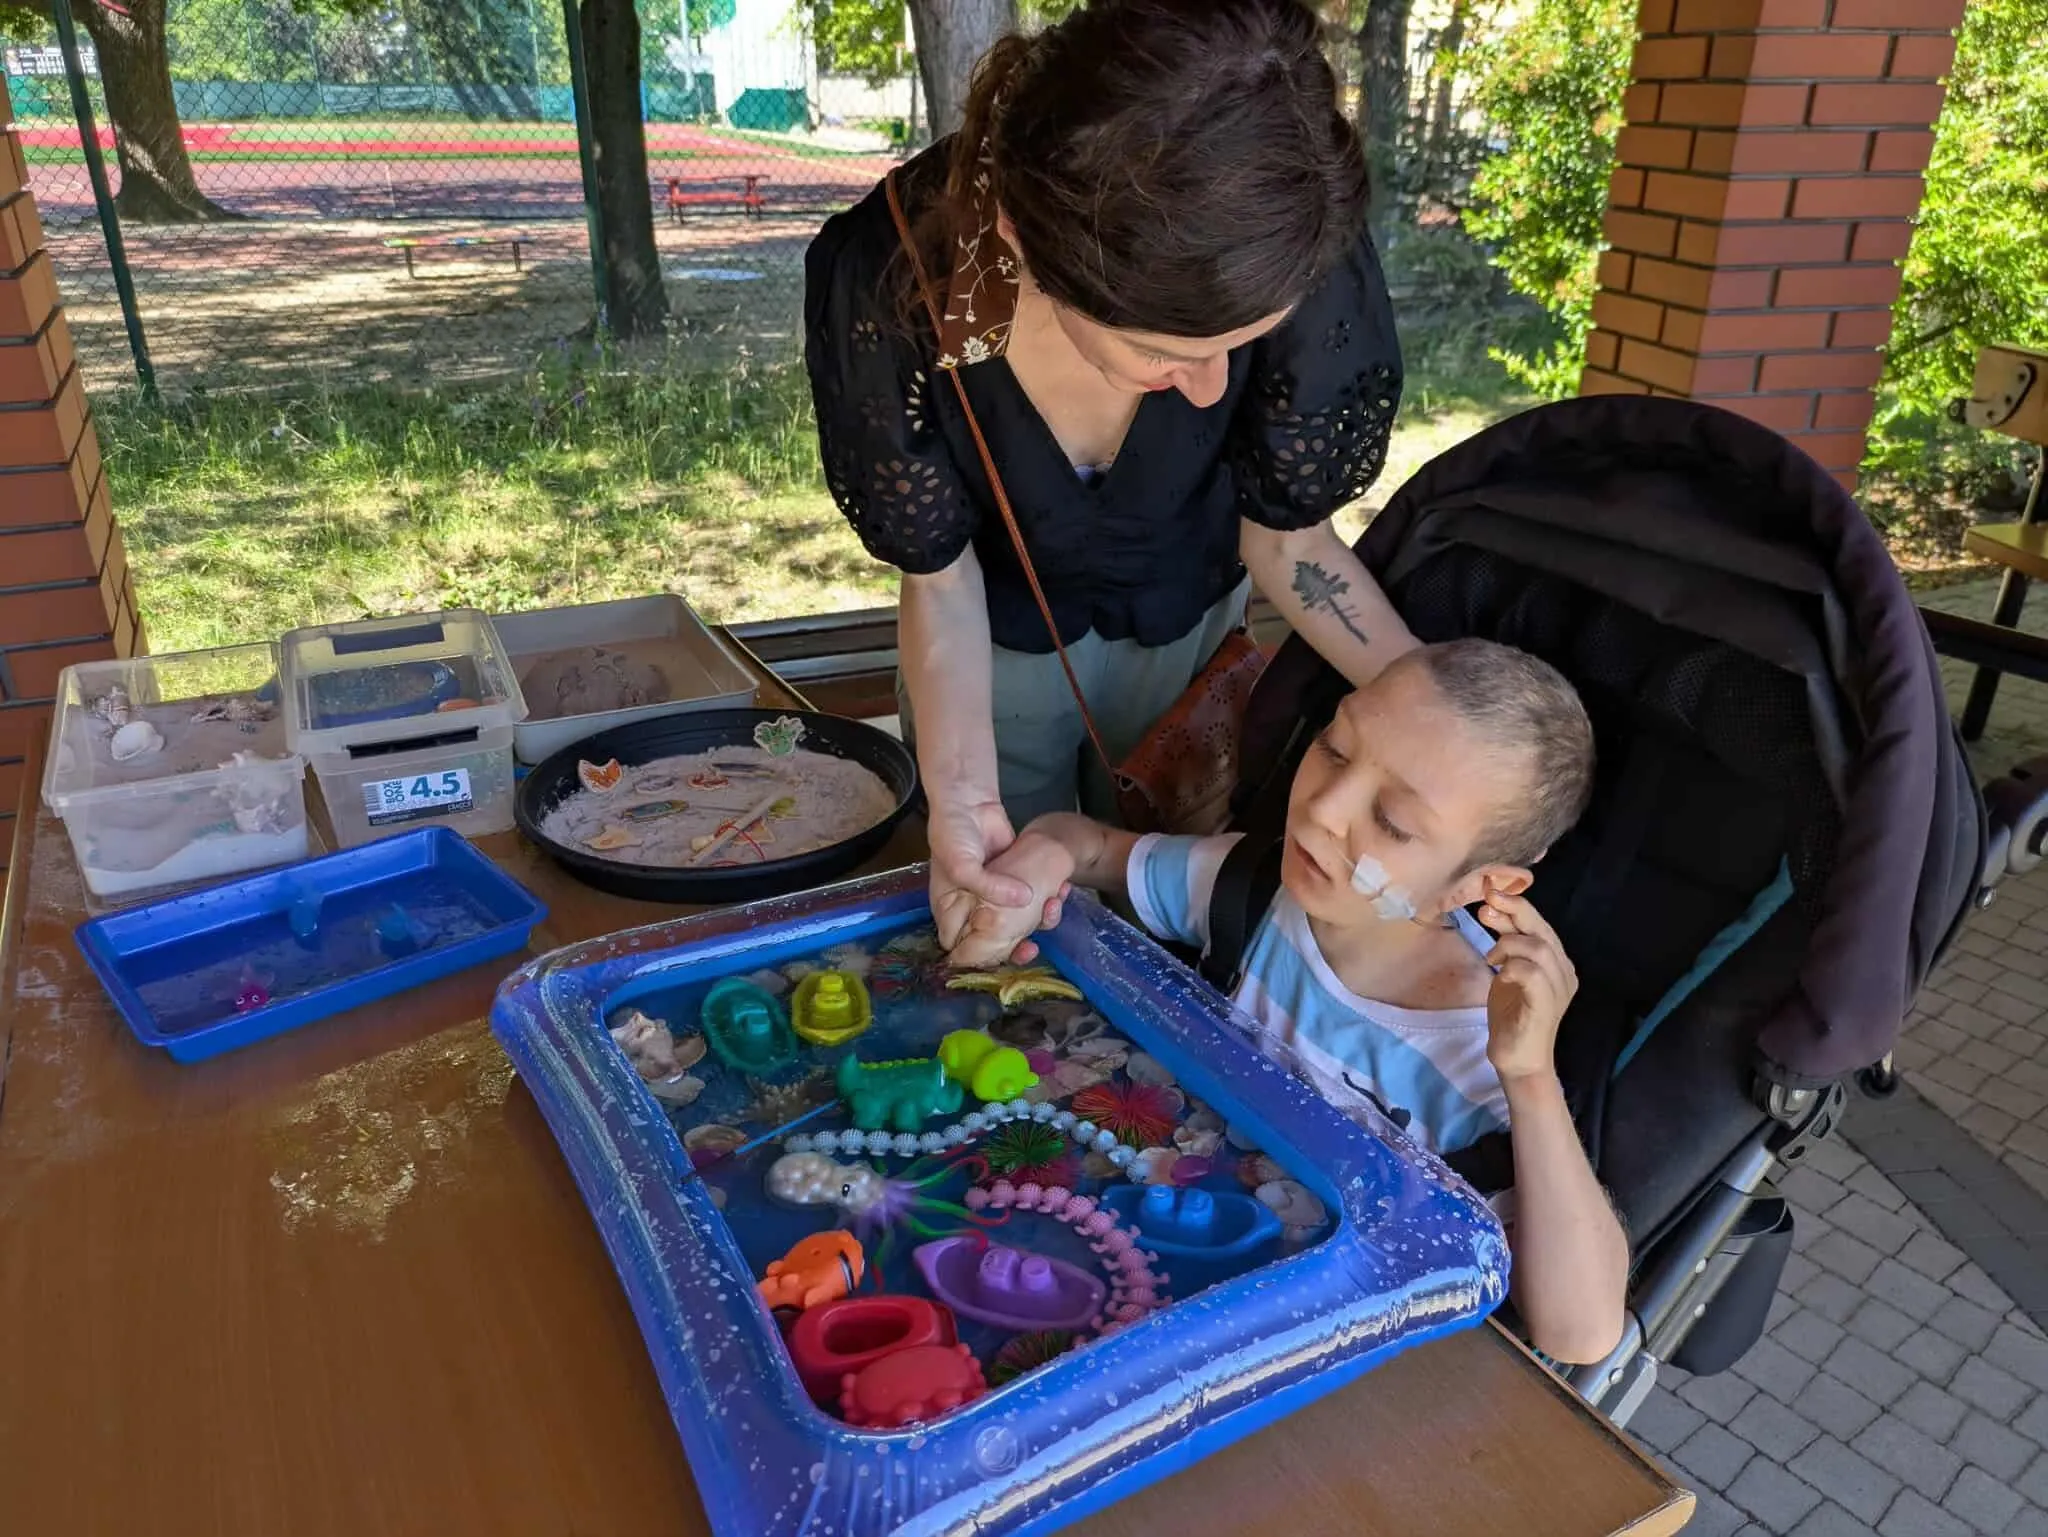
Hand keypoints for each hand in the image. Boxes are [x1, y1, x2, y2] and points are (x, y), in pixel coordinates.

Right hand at [948, 829, 1075, 967]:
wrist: (969, 800)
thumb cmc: (953, 834)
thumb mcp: (962, 866)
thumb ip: (989, 888)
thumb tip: (1025, 900)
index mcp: (950, 909)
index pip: (961, 946)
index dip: (981, 958)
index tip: (1004, 957)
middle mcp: (973, 906)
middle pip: (994, 940)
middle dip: (1016, 946)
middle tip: (1032, 948)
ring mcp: (997, 893)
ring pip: (1020, 920)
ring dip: (1039, 919)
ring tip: (1053, 908)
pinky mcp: (1016, 880)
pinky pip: (1034, 897)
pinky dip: (1049, 897)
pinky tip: (1062, 890)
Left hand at [1477, 884, 1577, 1085]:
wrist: (1517, 1058)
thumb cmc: (1511, 1016)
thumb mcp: (1506, 971)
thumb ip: (1505, 944)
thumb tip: (1492, 909)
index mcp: (1557, 962)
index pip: (1540, 925)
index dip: (1517, 905)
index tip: (1491, 892)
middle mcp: (1564, 971)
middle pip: (1542, 930)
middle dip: (1513, 912)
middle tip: (1487, 906)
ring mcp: (1559, 988)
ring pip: (1537, 948)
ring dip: (1508, 944)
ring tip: (1491, 957)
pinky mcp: (1546, 1004)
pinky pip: (1532, 973)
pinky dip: (1512, 966)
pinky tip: (1500, 974)